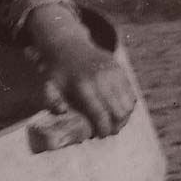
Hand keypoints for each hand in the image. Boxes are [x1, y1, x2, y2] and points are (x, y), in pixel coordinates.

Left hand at [24, 5, 136, 138]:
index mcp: (83, 85)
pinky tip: (118, 110)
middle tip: (109, 131)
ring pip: (129, 104)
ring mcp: (113, 73)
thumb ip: (52, 101)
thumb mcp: (49, 86)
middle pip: (119, 111)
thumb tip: (62, 112)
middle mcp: (101, 78)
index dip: (103, 128)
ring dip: (124, 117)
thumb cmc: (58, 72)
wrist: (69, 45)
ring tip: (115, 123)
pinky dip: (127, 105)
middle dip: (116, 125)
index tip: (101, 135)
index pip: (100, 113)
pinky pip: (131, 93)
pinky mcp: (120, 69)